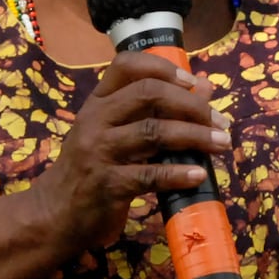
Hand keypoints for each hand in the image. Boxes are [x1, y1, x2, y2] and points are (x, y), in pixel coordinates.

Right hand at [34, 52, 230, 256]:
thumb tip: (204, 89)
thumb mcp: (113, 133)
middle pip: (148, 94)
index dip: (165, 68)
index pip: (127, 65)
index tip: (194, 82)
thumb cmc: (92, 169)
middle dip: (192, 105)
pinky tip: (199, 174)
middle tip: (220, 121)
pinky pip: (149, 175)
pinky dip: (178, 174)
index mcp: (97, 102)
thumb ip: (151, 112)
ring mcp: (97, 152)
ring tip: (222, 143)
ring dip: (195, 136)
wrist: (55, 214)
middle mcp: (94, 120)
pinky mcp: (105, 185)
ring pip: (153, 132)